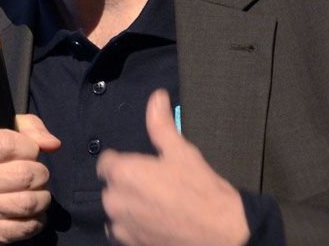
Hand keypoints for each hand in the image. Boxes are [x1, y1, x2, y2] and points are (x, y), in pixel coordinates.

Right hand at [0, 114, 61, 244]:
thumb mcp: (6, 135)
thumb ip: (30, 129)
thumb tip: (52, 144)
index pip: (6, 144)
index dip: (29, 148)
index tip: (29, 152)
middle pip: (21, 175)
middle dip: (40, 174)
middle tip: (37, 176)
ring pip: (26, 203)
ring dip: (42, 199)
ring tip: (37, 194)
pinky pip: (23, 227)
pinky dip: (37, 221)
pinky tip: (31, 214)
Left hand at [96, 90, 249, 245]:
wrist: (222, 234)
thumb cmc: (201, 190)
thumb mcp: (182, 152)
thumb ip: (161, 124)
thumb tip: (156, 97)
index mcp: (123, 174)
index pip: (106, 162)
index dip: (124, 162)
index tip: (143, 167)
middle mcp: (114, 201)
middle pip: (111, 186)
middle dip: (128, 184)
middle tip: (155, 186)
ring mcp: (121, 226)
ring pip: (117, 209)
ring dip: (129, 206)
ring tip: (157, 205)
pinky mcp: (129, 244)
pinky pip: (123, 230)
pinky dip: (134, 225)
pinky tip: (156, 221)